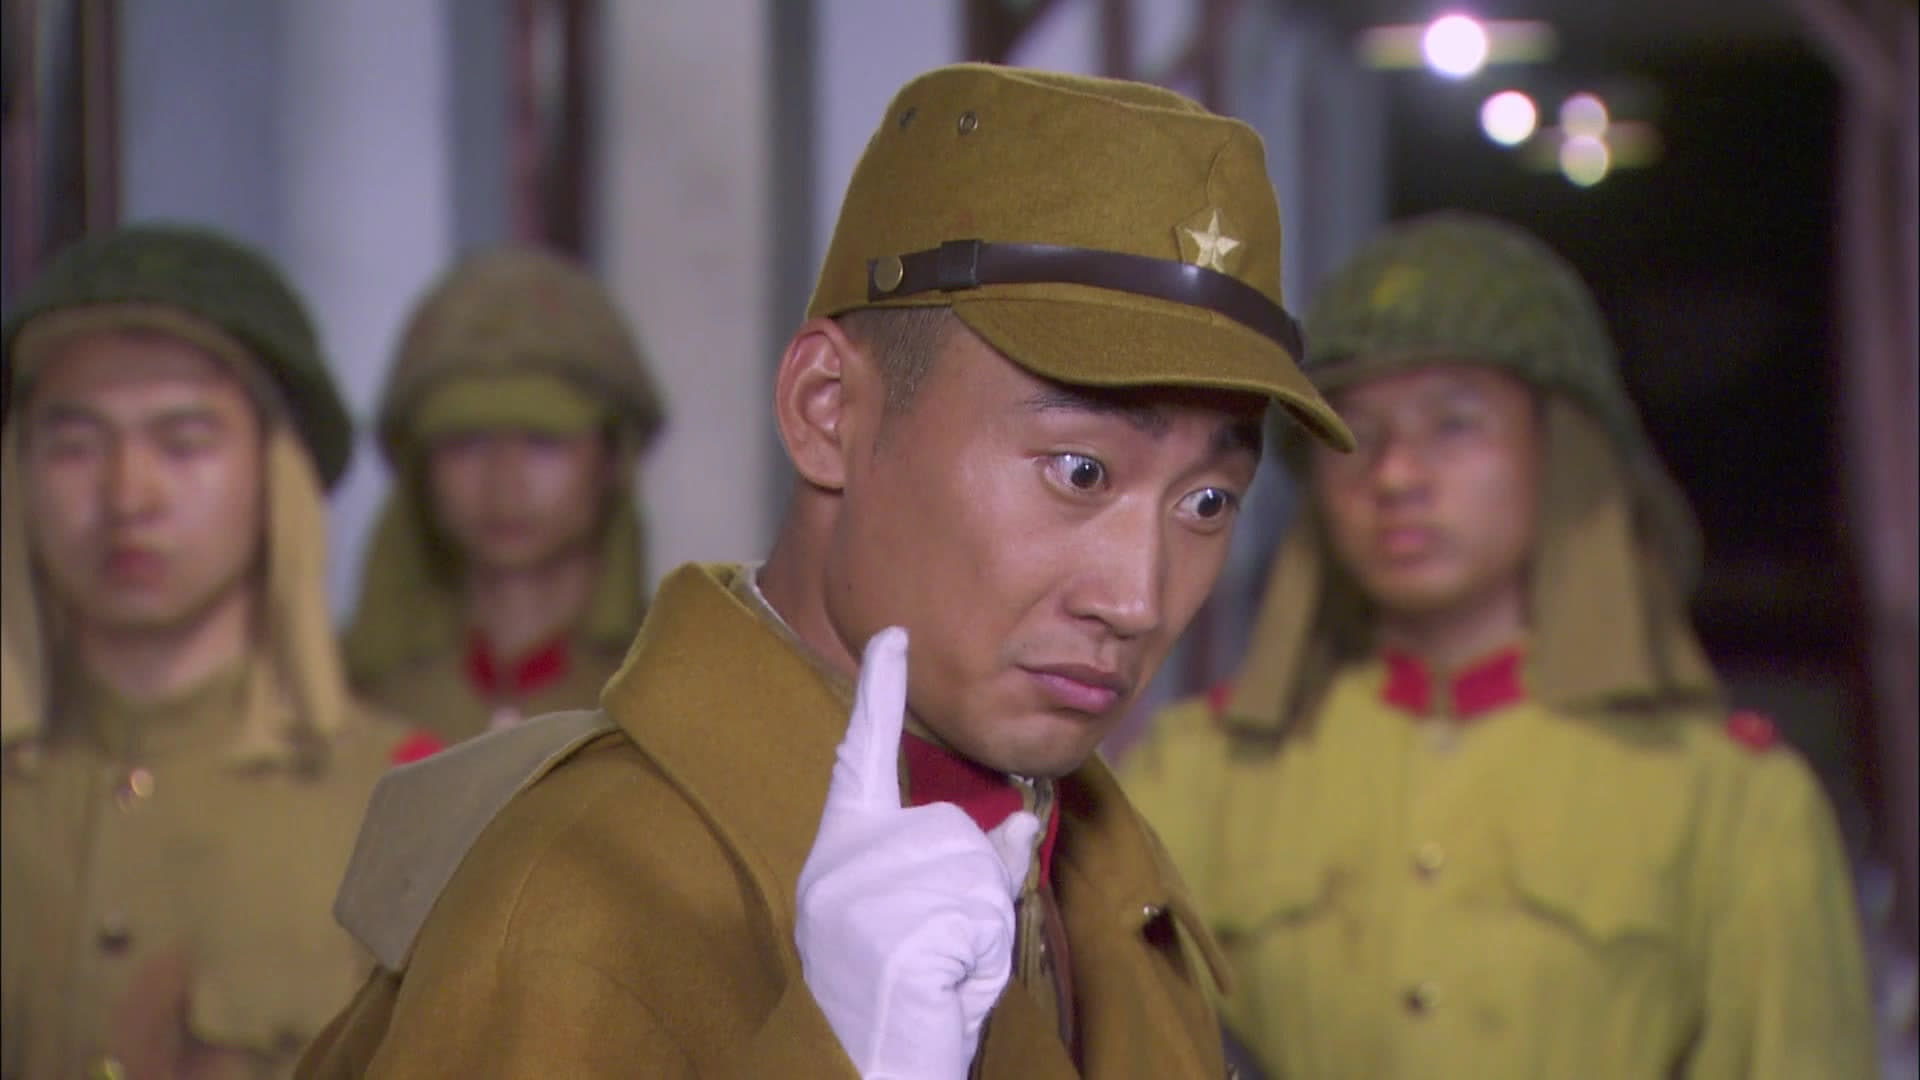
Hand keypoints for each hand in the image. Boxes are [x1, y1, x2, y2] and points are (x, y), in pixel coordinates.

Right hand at [796, 627, 1039, 1079]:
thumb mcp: (933, 925)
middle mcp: (842, 862)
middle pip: (954, 829)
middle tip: (935, 955)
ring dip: (978, 923)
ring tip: (935, 973)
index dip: (877, 694)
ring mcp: (865, 889)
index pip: (859, 758)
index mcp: (839, 856)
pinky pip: (981, 907)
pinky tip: (941, 981)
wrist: (868, 1067)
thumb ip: (966, 867)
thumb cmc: (899, 1006)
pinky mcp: (899, 921)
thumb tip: (1025, 824)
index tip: (893, 636)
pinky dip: (981, 949)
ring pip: (975, 866)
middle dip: (971, 889)